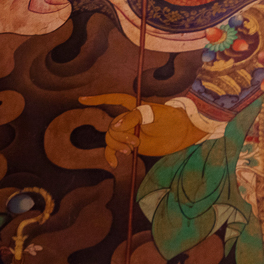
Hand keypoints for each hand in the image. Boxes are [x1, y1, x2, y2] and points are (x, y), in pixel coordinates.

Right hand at [78, 94, 206, 166]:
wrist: (183, 133)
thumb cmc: (173, 119)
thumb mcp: (157, 114)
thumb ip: (136, 117)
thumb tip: (115, 126)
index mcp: (134, 106)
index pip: (114, 99)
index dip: (98, 99)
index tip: (81, 99)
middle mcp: (128, 119)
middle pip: (112, 127)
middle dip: (120, 136)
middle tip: (136, 142)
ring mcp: (128, 132)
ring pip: (110, 138)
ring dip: (118, 145)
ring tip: (132, 150)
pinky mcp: (130, 145)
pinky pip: (112, 150)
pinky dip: (110, 156)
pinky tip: (115, 164)